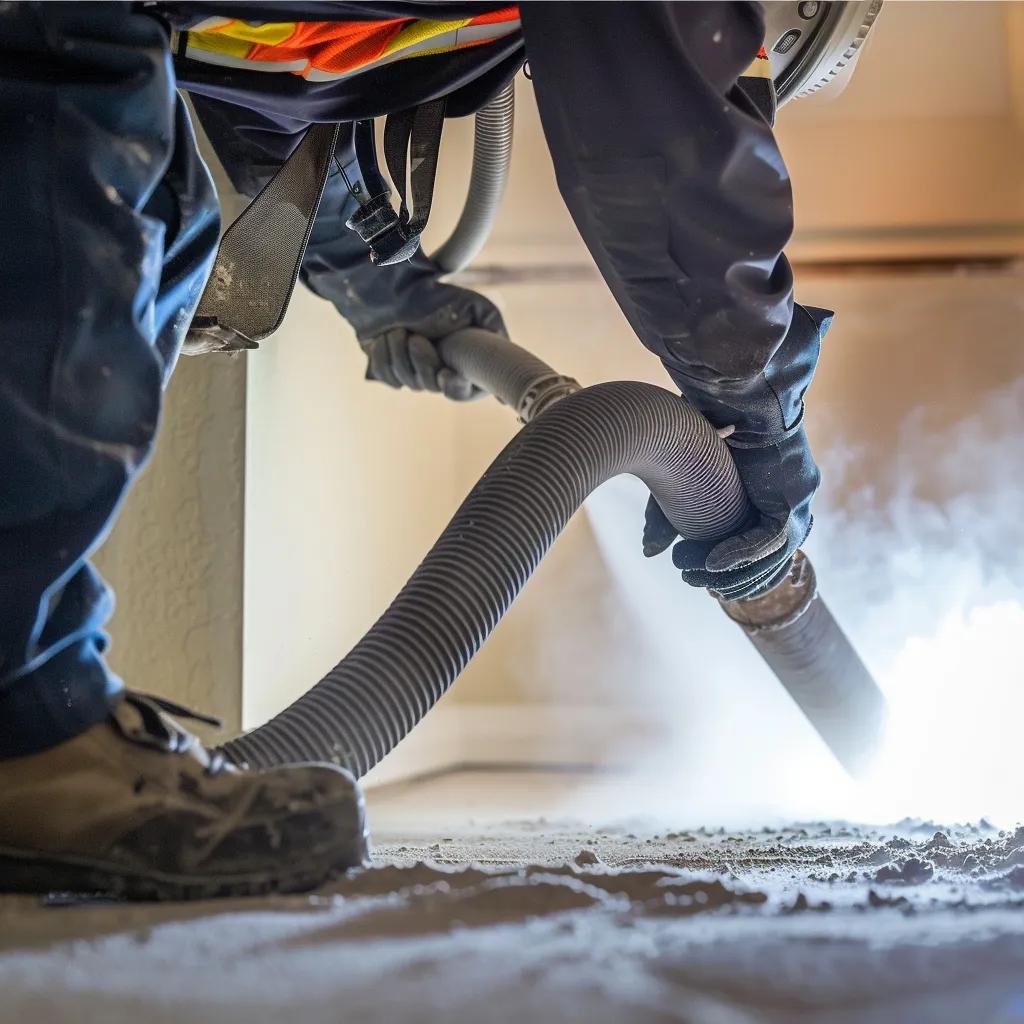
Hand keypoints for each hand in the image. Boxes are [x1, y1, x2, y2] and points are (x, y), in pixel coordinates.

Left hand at [358, 284, 505, 401]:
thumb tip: (508, 387)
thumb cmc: (439, 297)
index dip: (453, 387)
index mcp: (466, 364)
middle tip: (416, 337)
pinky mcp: (393, 372)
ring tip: (398, 329)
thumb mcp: (479, 309)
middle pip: (432, 386)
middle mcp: (443, 373)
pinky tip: (384, 337)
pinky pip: (389, 378)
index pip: (463, 392)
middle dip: (422, 359)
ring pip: (409, 382)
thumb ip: (497, 336)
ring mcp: (417, 375)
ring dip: (399, 352)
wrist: (394, 289)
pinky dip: (383, 355)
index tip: (445, 373)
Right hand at [642, 426, 819, 600]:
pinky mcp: (795, 497)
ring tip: (698, 576)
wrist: (725, 399)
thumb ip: (666, 518)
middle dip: (727, 580)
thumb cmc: (702, 432)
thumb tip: (651, 553)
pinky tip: (712, 563)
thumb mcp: (680, 484)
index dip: (723, 574)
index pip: (750, 553)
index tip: (692, 578)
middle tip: (693, 581)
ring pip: (769, 557)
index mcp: (763, 503)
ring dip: (732, 572)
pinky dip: (741, 555)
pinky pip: (771, 539)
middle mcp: (783, 506)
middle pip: (762, 561)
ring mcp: (795, 503)